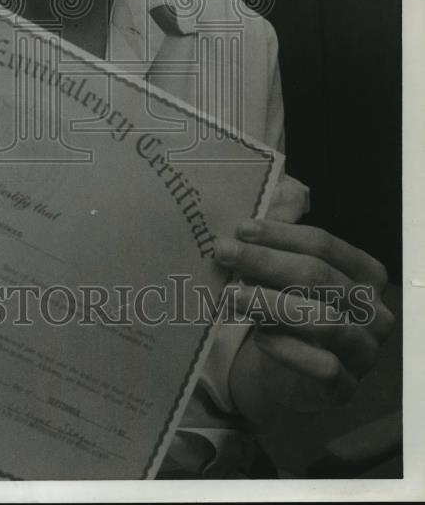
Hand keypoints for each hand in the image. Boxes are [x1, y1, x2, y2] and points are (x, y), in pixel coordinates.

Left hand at [217, 219, 394, 425]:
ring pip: (322, 320)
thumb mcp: (288, 277)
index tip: (240, 229)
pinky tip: (259, 337)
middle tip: (224, 253)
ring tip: (231, 295)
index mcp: (366, 274)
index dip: (281, 235)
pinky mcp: (347, 388)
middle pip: (318, 276)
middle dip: (266, 262)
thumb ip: (279, 248)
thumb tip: (261, 211)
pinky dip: (287, 349)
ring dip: (270, 303)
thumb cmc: (292, 312)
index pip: (324, 244)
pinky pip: (321, 366)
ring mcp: (364, 351)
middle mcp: (374, 311)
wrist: (290, 377)